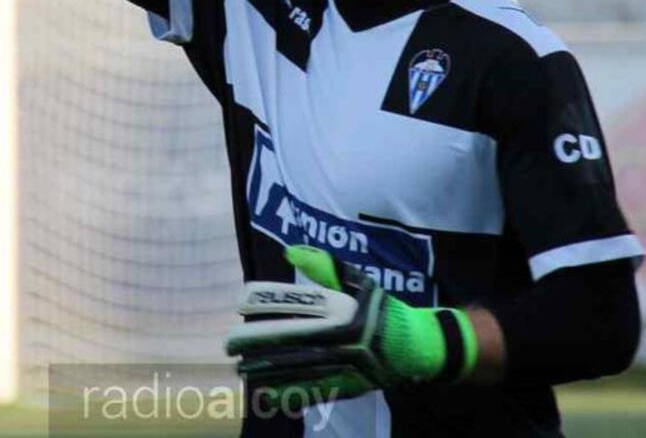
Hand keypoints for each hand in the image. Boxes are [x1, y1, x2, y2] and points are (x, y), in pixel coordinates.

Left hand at [224, 246, 478, 412]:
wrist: (415, 347)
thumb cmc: (381, 309)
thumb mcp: (358, 282)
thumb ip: (324, 267)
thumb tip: (289, 251)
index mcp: (342, 311)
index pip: (295, 307)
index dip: (266, 305)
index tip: (241, 304)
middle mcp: (341, 340)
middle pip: (289, 342)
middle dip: (256, 344)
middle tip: (230, 344)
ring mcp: (343, 366)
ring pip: (296, 370)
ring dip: (265, 370)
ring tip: (240, 368)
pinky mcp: (346, 386)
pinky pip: (312, 392)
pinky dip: (288, 393)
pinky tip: (266, 393)